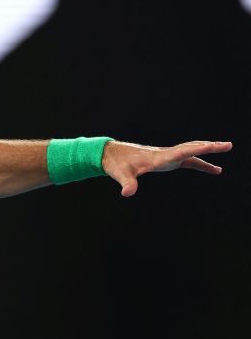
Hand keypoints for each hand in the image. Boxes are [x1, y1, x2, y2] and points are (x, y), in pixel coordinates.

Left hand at [102, 140, 231, 196]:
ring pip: (191, 152)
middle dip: (209, 147)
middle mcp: (165, 154)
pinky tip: (212, 169)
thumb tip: (127, 193)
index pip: (180, 152)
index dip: (196, 150)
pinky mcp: (166, 160)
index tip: (210, 146)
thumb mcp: (120, 174)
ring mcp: (166, 156)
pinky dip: (201, 163)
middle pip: (190, 148)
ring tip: (226, 148)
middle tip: (228, 145)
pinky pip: (187, 160)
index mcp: (158, 157)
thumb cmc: (116, 164)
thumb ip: (127, 183)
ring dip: (208, 151)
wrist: (111, 154)